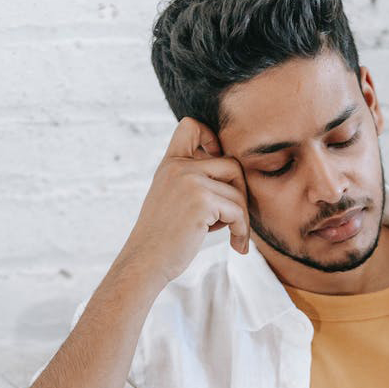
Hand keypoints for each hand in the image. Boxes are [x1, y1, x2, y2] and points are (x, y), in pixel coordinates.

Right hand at [116, 116, 250, 291]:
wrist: (146, 262)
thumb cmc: (163, 237)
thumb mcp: (171, 198)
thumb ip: (193, 181)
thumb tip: (237, 174)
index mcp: (170, 164)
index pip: (191, 125)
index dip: (213, 138)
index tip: (219, 168)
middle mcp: (179, 167)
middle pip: (232, 164)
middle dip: (240, 192)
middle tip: (236, 218)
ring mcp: (190, 182)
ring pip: (238, 192)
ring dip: (241, 218)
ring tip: (234, 236)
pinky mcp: (202, 201)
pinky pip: (238, 211)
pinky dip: (242, 230)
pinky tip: (236, 246)